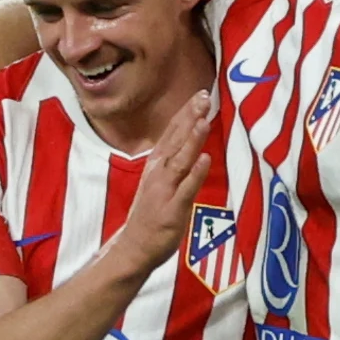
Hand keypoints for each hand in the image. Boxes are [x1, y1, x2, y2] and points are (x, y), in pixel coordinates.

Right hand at [115, 92, 212, 271]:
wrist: (134, 247)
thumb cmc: (150, 214)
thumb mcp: (159, 180)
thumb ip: (174, 160)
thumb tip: (190, 139)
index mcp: (156, 164)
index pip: (172, 133)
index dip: (185, 112)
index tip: (199, 93)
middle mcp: (158, 173)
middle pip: (175, 140)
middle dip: (189, 117)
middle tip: (203, 95)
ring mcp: (164, 191)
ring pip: (180, 160)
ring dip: (191, 139)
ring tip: (203, 119)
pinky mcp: (172, 210)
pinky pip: (185, 189)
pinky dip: (195, 173)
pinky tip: (205, 158)